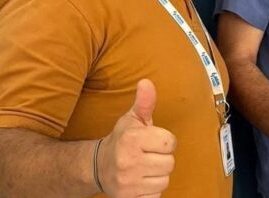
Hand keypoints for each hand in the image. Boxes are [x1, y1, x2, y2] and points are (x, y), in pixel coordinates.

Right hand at [97, 79, 176, 197]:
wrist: (98, 167)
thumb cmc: (122, 140)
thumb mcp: (132, 119)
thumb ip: (144, 102)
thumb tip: (147, 82)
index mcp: (132, 139)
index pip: (169, 142)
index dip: (165, 141)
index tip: (154, 141)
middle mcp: (128, 161)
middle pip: (169, 163)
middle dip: (162, 158)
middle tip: (149, 155)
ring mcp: (128, 182)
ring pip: (164, 180)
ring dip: (158, 175)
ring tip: (145, 168)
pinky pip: (156, 196)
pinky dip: (151, 190)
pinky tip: (142, 181)